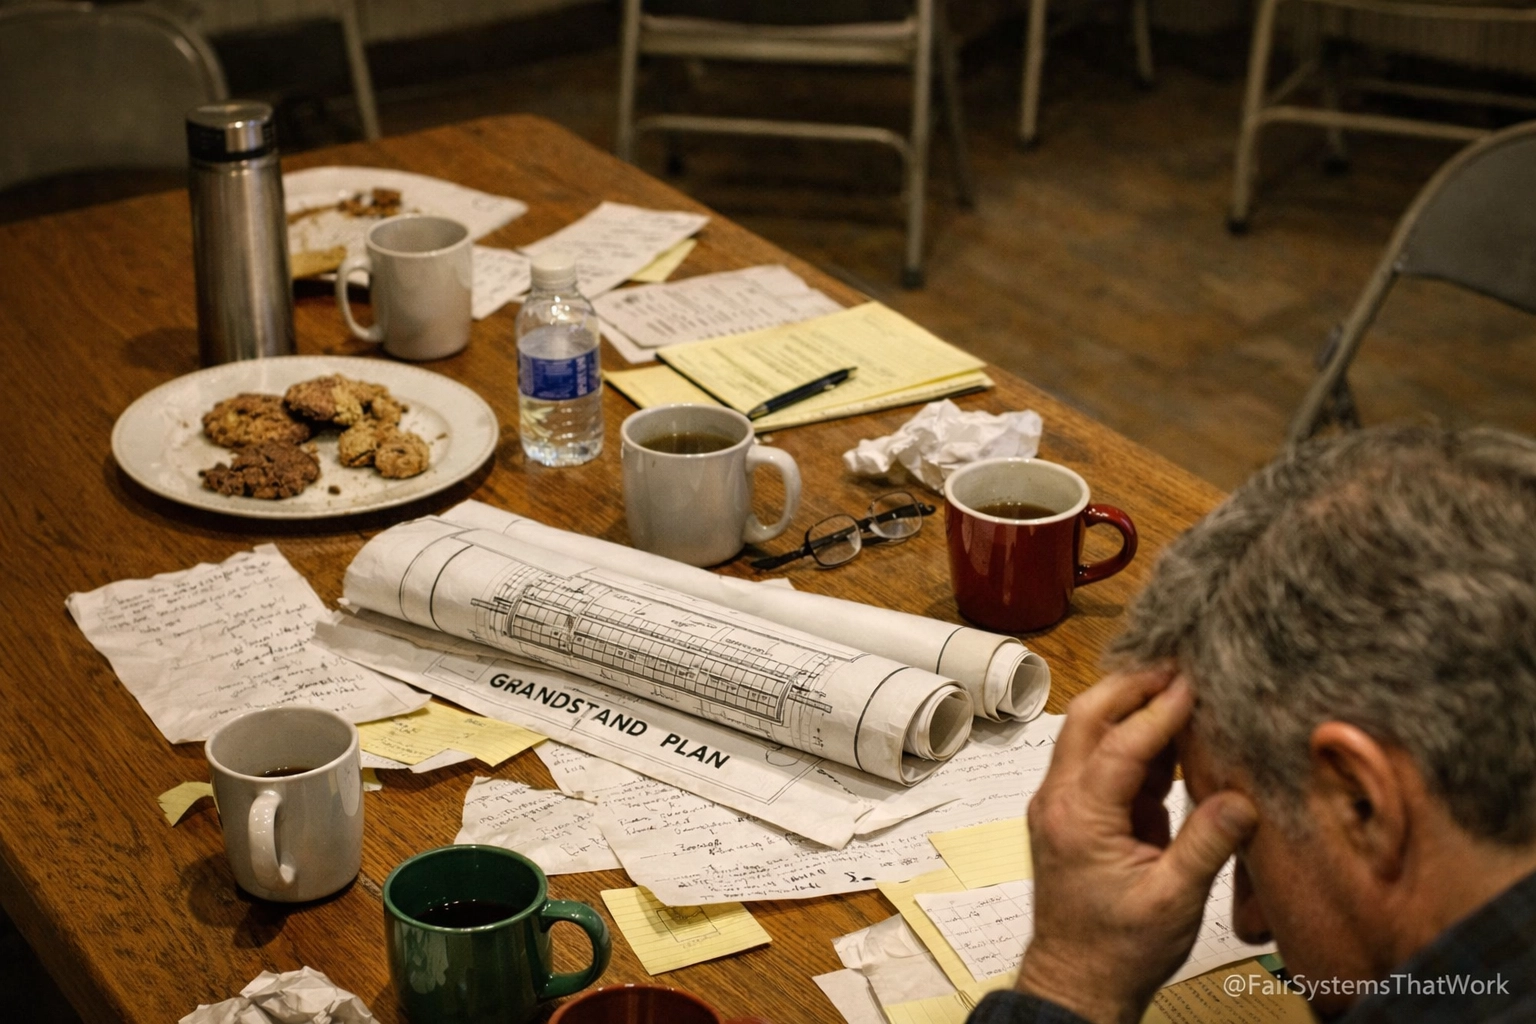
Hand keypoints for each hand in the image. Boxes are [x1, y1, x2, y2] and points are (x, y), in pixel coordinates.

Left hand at [1015, 668, 1257, 1023]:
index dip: (1159, 710)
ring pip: (1089, 735)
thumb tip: (1241, 796)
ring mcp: (1063, 805)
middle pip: (1086, 719)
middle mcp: (1059, 800)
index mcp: (1077, 818)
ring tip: (1182, 689)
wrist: (1077, 982)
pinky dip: (1135, 743)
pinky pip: (1102, 763)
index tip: (1194, 682)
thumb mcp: (1173, 901)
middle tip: (1179, 665)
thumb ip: (1206, 844)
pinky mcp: (1078, 815)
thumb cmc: (1119, 949)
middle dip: (1131, 686)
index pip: (1119, 745)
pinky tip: (1174, 736)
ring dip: (1130, 709)